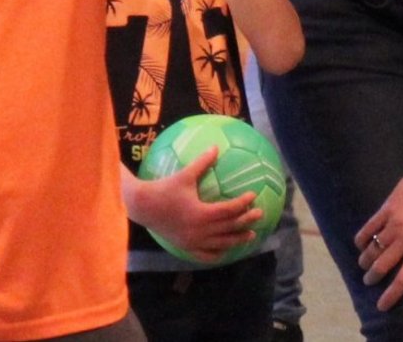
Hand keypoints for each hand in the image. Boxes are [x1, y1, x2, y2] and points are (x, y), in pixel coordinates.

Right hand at [126, 147, 260, 262]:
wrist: (142, 206)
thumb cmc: (164, 188)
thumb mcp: (185, 175)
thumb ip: (202, 162)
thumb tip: (216, 147)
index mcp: (202, 213)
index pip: (229, 210)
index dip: (243, 203)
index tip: (253, 195)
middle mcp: (200, 231)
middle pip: (230, 228)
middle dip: (246, 221)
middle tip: (259, 215)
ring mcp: (193, 241)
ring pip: (222, 244)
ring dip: (237, 240)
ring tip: (250, 236)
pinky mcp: (186, 246)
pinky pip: (205, 255)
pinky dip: (218, 253)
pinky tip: (225, 250)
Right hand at [354, 176, 402, 310]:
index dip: (391, 295)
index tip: (382, 305)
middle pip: (382, 265)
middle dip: (372, 277)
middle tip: (369, 280)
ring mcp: (393, 224)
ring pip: (373, 248)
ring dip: (365, 259)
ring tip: (363, 264)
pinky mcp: (386, 210)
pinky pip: (368, 227)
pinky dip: (361, 238)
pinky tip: (359, 244)